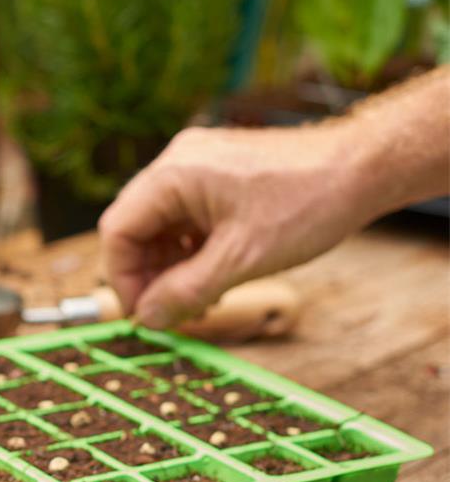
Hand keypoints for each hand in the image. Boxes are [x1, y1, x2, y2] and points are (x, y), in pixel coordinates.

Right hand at [97, 123, 361, 329]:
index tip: (144, 314)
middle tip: (171, 312)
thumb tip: (147, 319)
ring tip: (198, 299)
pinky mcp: (217, 173)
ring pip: (160, 225)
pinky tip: (214, 275)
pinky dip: (190, 249)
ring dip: (170, 266)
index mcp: (173, 175)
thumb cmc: (308, 204)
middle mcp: (177, 162)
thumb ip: (185, 292)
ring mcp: (197, 165)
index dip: (122, 279)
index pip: (118, 231)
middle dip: (148, 275)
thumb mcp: (240, 260)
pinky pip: (185, 216)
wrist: (364, 167)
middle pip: (135, 227)